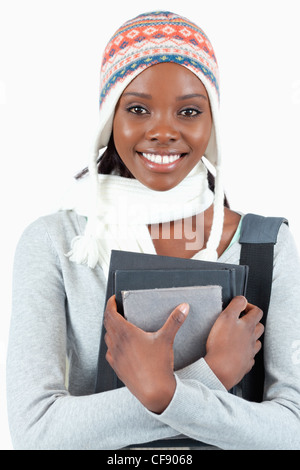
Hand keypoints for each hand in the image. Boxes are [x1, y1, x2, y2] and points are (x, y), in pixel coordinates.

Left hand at [104, 295, 188, 412]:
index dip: (110, 304)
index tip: (113, 299)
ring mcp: (115, 356)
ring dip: (110, 329)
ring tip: (118, 326)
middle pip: (107, 323)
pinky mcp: (116, 367)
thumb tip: (183, 307)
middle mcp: (117, 343)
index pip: (110, 313)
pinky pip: (109, 351)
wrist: (154, 392)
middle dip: (110, 314)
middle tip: (116, 309)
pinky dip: (112, 344)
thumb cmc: (158, 366)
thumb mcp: (166, 339)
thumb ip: (175, 321)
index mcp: (126, 333)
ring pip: (107, 337)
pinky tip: (120, 346)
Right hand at [204, 296, 263, 389]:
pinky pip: (250, 356)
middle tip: (241, 320)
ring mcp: (250, 352)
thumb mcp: (226, 317)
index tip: (241, 307)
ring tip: (241, 335)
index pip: (257, 311)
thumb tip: (243, 299)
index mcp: (248, 326)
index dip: (250, 306)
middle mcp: (252, 338)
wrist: (220, 369)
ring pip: (256, 342)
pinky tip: (238, 352)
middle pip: (259, 327)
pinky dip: (246, 352)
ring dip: (251, 337)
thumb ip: (236, 305)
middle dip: (252, 321)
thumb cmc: (221, 344)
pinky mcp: (245, 364)